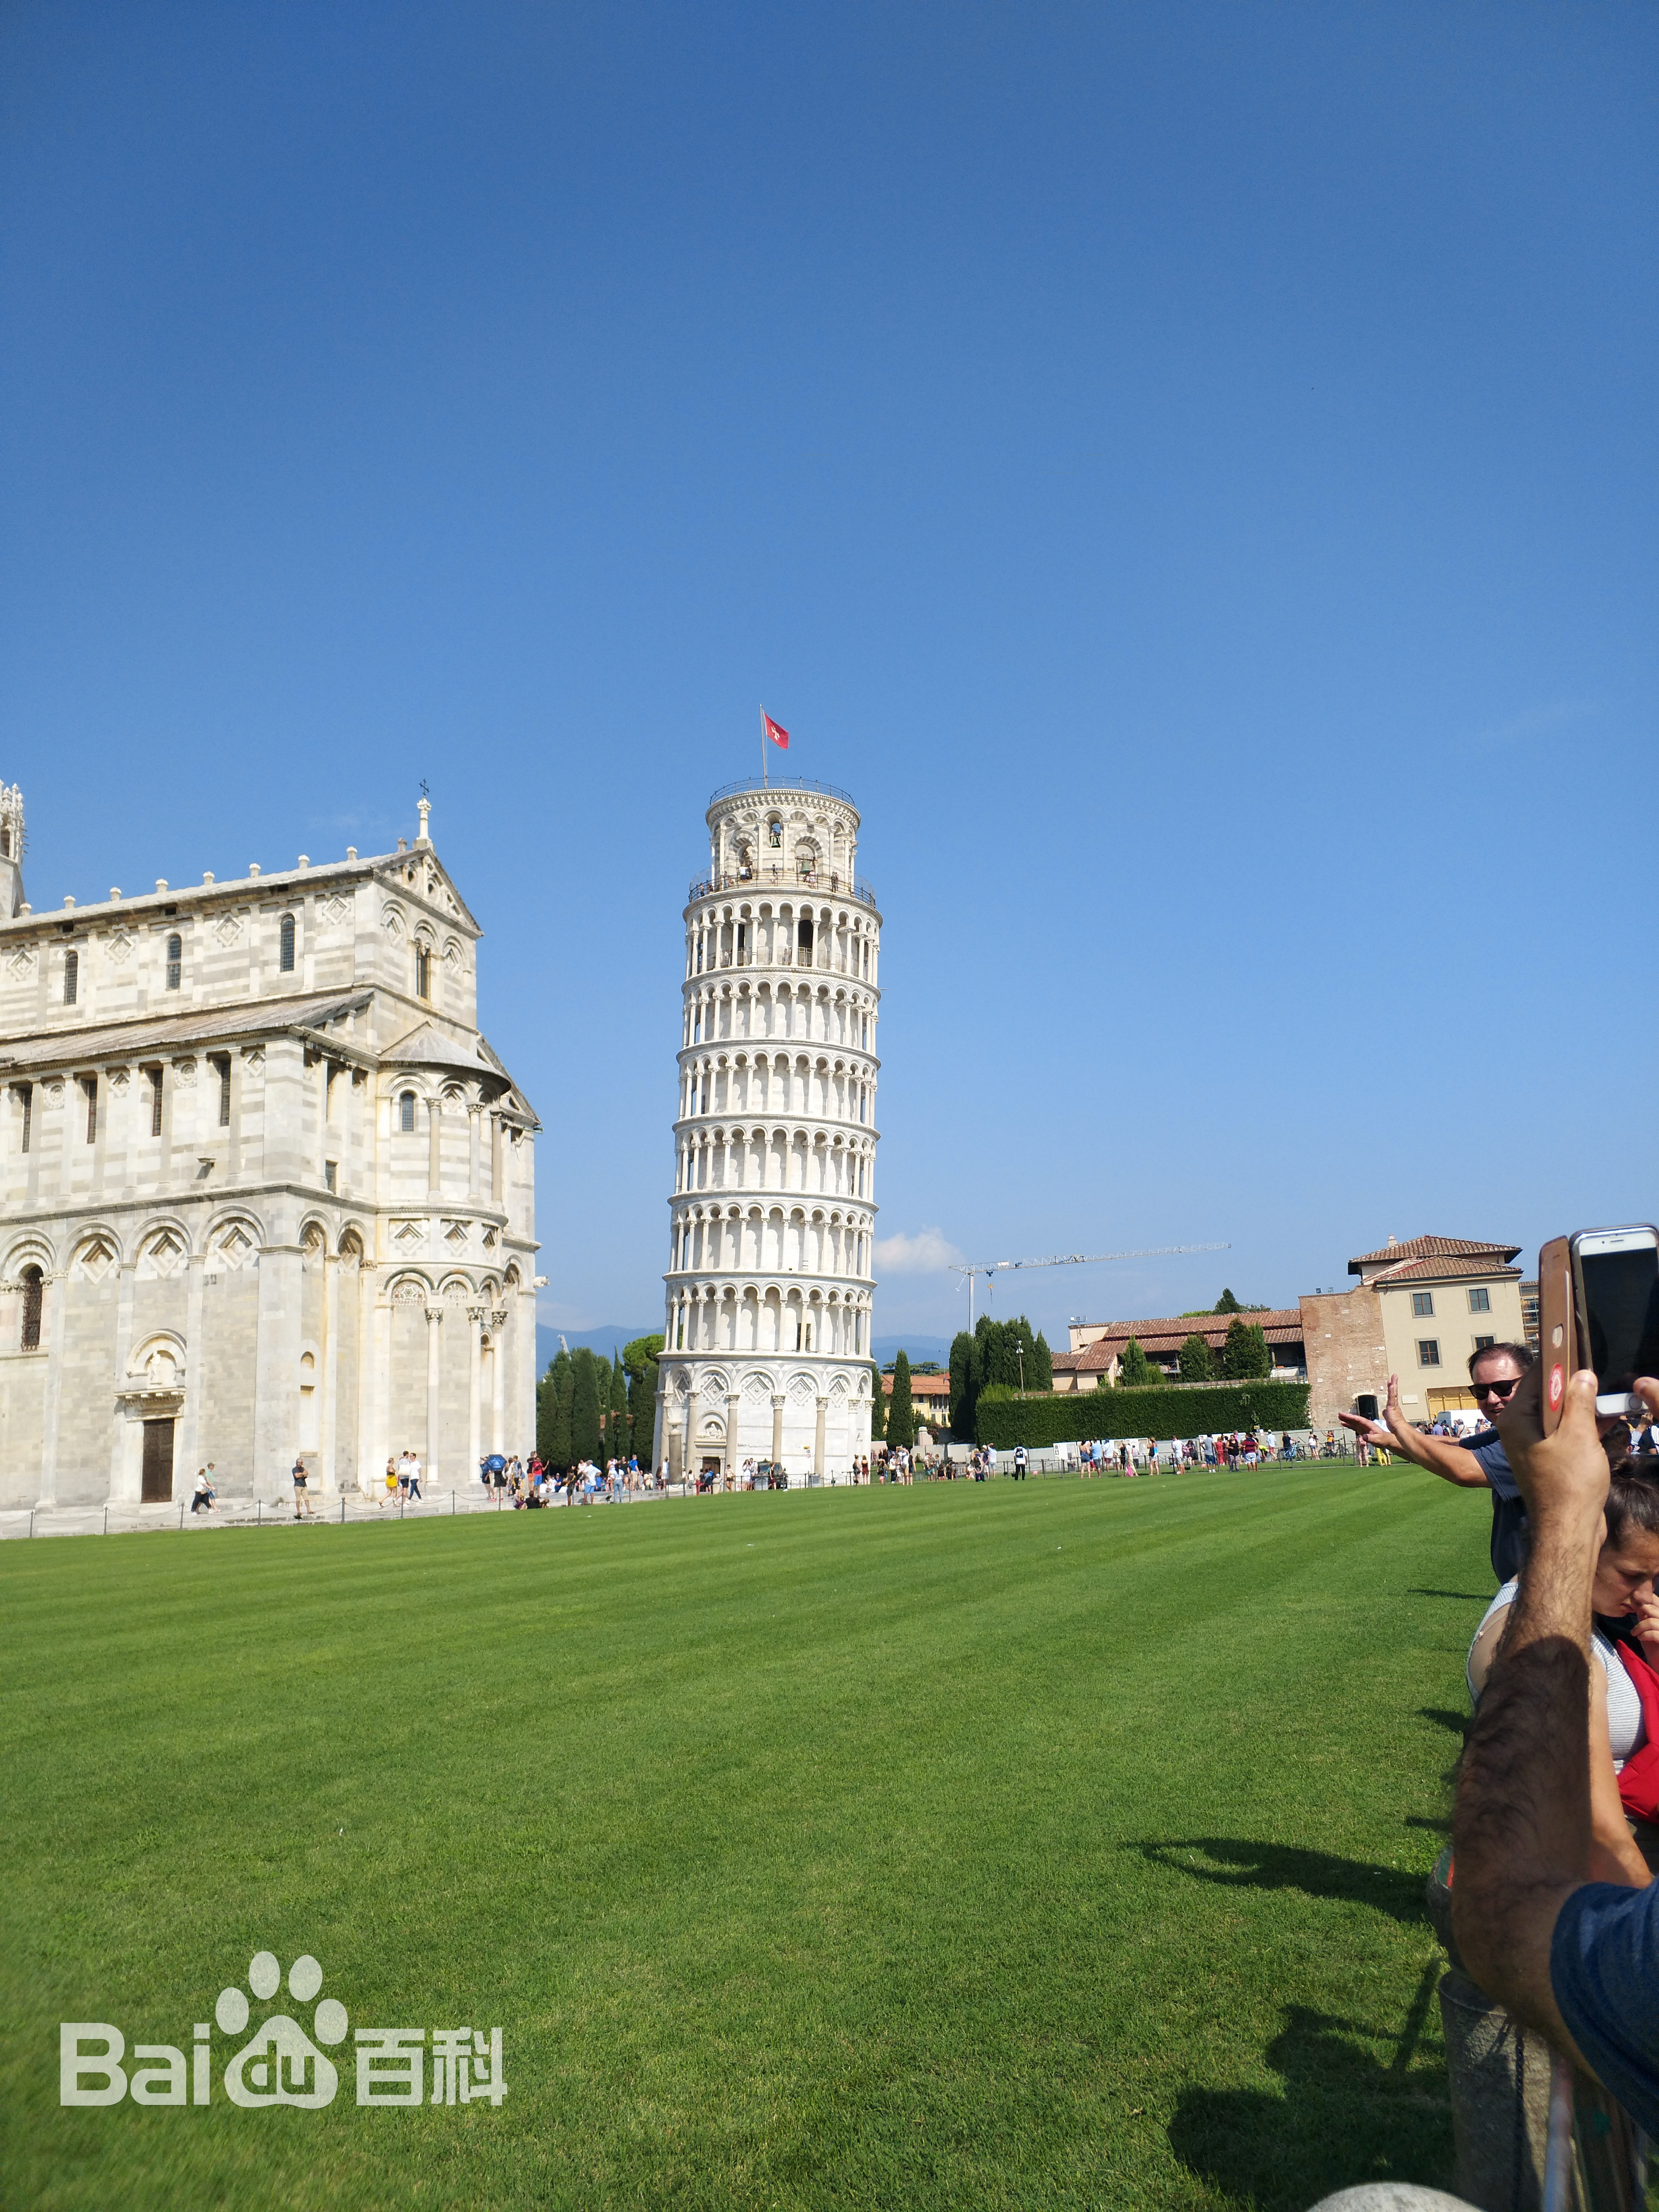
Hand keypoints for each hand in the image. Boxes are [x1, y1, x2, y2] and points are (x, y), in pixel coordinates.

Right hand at [1338, 1411, 1389, 1446]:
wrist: (1386, 1440)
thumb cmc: (1382, 1439)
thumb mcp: (1377, 1440)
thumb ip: (1370, 1438)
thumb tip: (1363, 1437)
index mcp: (1368, 1424)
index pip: (1358, 1419)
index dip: (1350, 1417)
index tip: (1344, 1414)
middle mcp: (1365, 1424)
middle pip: (1354, 1419)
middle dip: (1347, 1416)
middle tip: (1339, 1414)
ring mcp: (1363, 1427)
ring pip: (1353, 1422)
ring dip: (1347, 1419)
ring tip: (1339, 1417)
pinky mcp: (1362, 1430)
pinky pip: (1354, 1426)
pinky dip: (1349, 1424)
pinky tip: (1344, 1423)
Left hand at [1497, 1363, 1607, 1529]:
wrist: (1569, 1531)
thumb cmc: (1569, 1485)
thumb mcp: (1579, 1435)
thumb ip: (1579, 1401)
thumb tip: (1582, 1374)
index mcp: (1517, 1418)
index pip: (1538, 1375)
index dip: (1560, 1359)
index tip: (1579, 1345)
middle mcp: (1520, 1428)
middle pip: (1550, 1393)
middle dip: (1576, 1386)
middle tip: (1599, 1376)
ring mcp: (1534, 1444)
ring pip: (1561, 1414)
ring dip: (1585, 1407)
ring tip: (1609, 1398)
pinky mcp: (1549, 1458)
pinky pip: (1567, 1432)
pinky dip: (1585, 1426)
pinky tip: (1609, 1419)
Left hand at [1630, 1587, 1658, 1664]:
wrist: (1657, 1663)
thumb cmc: (1652, 1645)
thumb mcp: (1646, 1626)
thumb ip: (1644, 1614)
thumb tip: (1635, 1599)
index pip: (1657, 1600)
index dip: (1646, 1598)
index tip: (1634, 1599)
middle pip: (1655, 1608)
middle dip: (1642, 1611)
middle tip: (1634, 1615)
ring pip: (1652, 1621)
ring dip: (1639, 1626)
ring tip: (1634, 1632)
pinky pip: (1654, 1633)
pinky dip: (1644, 1634)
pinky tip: (1640, 1637)